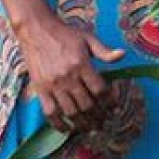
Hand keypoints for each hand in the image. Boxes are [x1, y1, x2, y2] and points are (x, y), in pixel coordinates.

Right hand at [14, 17, 124, 133]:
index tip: (114, 106)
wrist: (36, 30)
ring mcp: (52, 85)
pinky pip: (50, 112)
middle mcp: (67, 77)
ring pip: (70, 111)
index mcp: (82, 64)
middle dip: (98, 116)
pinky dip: (58, 124)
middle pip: (87, 104)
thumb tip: (123, 55)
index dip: (109, 101)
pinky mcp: (40, 89)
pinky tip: (67, 129)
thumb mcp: (88, 38)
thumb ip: (104, 51)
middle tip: (104, 122)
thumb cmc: (65, 34)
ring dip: (82, 124)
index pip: (99, 89)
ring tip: (91, 128)